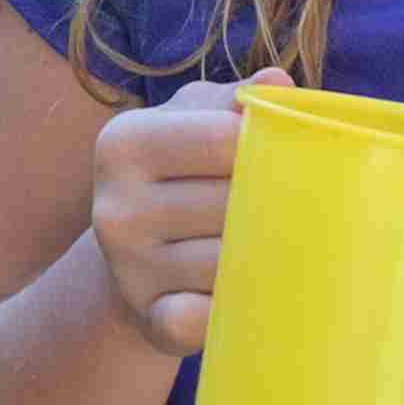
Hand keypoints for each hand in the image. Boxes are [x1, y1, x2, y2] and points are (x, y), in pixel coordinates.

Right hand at [89, 76, 264, 357]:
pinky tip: (244, 294)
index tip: (281, 157)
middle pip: (233, 203)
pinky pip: (209, 318)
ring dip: (265, 256)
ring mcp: (129, 271)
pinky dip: (235, 309)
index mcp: (123, 143)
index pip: (224, 139)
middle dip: (272, 206)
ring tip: (271, 245)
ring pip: (232, 261)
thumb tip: (278, 83)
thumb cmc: (178, 175)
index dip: (267, 149)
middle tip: (287, 207)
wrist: (134, 259)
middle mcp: (116, 207)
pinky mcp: (152, 321)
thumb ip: (235, 98)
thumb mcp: (194, 121)